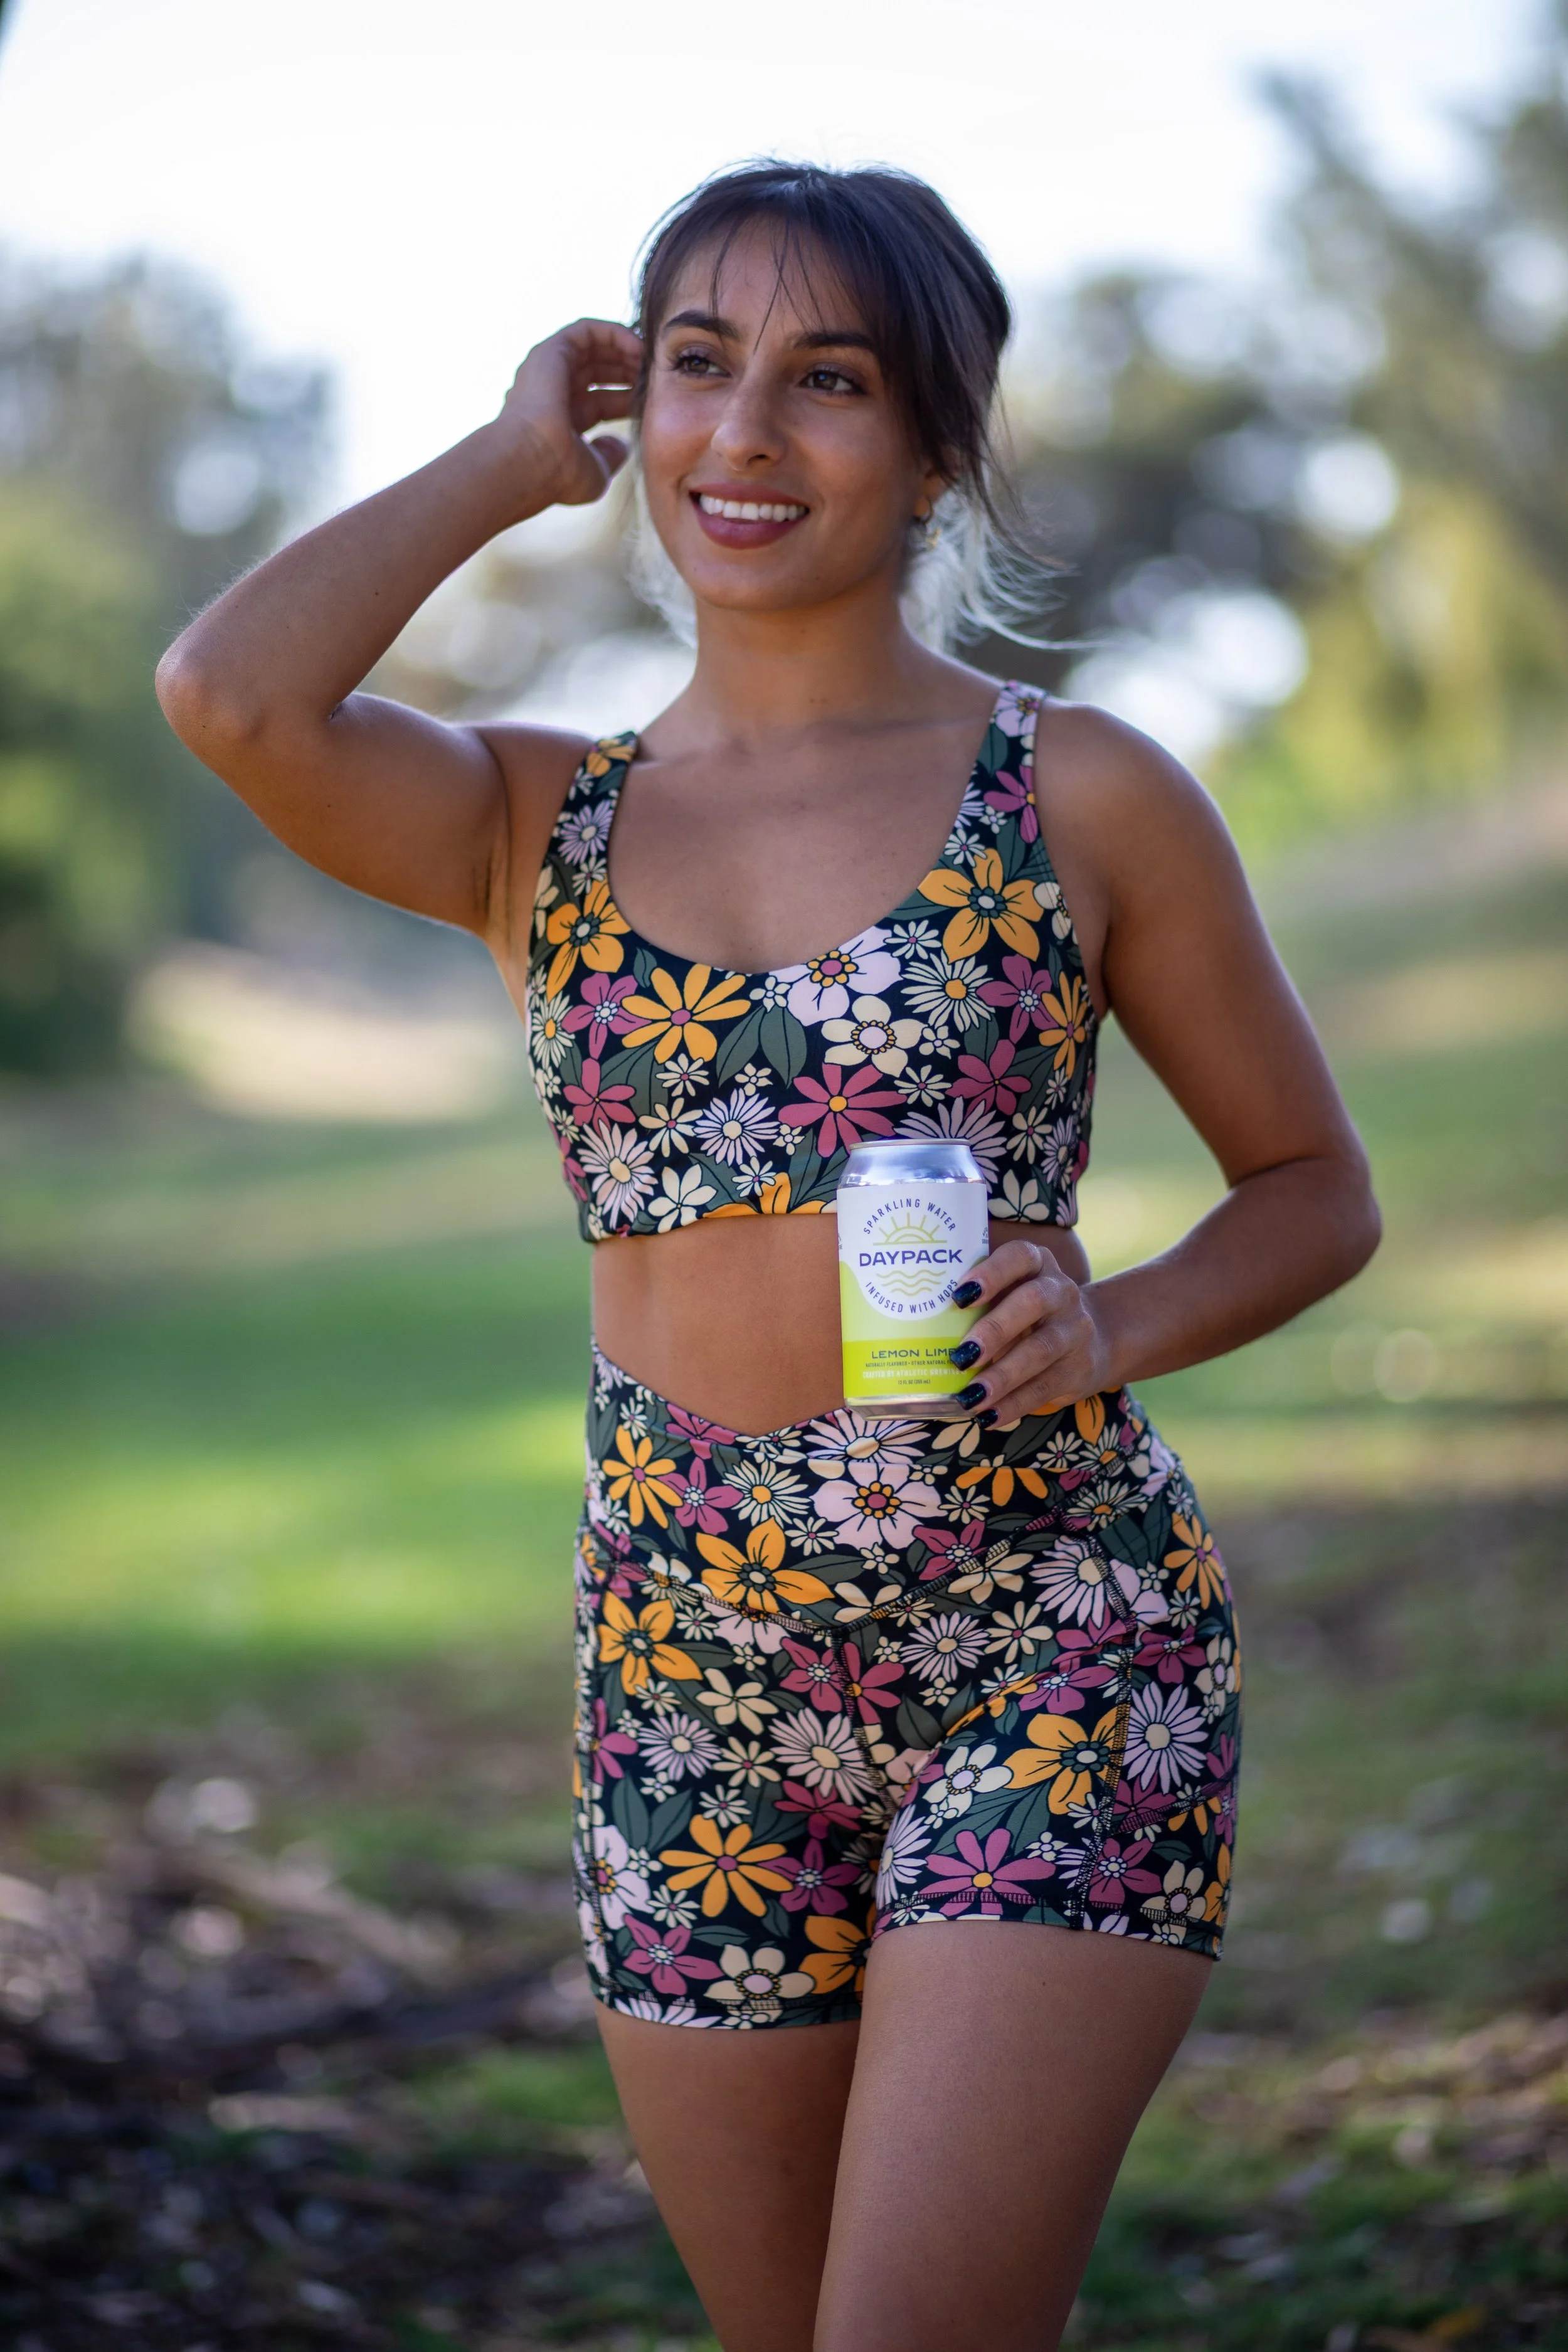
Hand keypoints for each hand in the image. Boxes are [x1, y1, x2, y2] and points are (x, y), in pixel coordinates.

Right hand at [497, 317, 643, 508]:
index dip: (630, 399)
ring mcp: (549, 371)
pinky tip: (638, 347)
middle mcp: (553, 394)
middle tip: (657, 377)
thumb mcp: (595, 472)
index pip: (602, 402)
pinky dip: (614, 334)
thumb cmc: (558, 475)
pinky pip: (587, 331)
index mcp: (562, 423)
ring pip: (594, 349)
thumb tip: (622, 444)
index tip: (655, 402)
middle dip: (630, 372)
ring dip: (626, 351)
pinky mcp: (550, 351)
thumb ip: (609, 456)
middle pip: (599, 373)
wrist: (529, 461)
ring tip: (652, 360)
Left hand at [946, 1239, 1112, 1424]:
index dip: (991, 1273)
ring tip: (970, 1397)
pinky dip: (1014, 1404)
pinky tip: (988, 1417)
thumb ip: (977, 1302)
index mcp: (1037, 1264)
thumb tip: (914, 1328)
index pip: (1019, 1256)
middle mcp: (1060, 1291)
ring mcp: (1074, 1329)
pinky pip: (1046, 1387)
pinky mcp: (1078, 1367)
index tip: (959, 1296)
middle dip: (995, 1329)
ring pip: (1040, 1349)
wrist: (1093, 1338)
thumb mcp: (1011, 1294)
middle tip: (961, 1356)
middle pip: (1033, 1302)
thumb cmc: (1027, 1313)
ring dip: (1002, 1376)